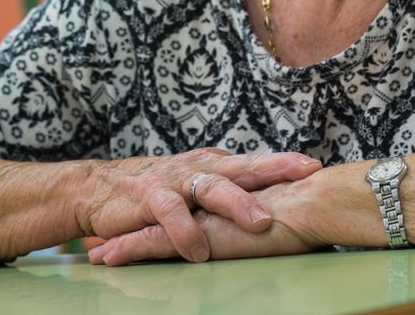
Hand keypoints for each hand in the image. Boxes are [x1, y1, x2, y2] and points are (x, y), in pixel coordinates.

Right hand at [80, 148, 320, 263]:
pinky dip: (186, 232)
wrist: (98, 189)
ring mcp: (175, 180)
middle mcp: (199, 167)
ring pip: (211, 188)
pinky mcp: (149, 198)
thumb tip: (274, 208)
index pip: (256, 162)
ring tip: (261, 223)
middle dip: (275, 167)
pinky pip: (171, 214)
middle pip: (243, 165)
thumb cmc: (158, 192)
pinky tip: (199, 251)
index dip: (285, 163)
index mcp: (215, 165)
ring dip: (237, 204)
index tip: (316, 167)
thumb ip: (229, 193)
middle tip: (305, 172)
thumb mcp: (197, 188)